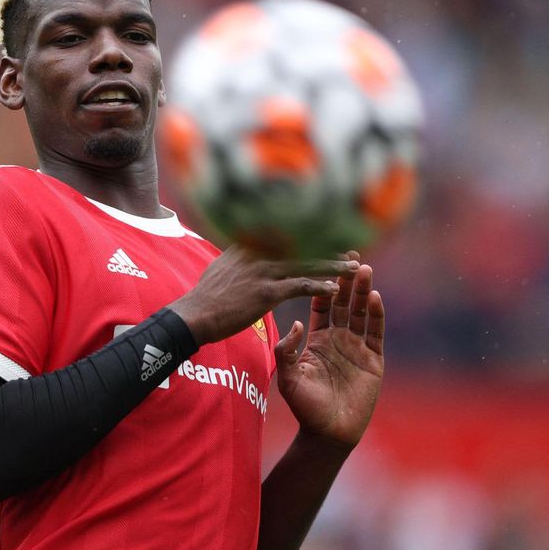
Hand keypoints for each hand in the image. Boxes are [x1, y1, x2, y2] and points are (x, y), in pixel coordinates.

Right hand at [168, 245, 359, 345]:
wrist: (195, 314)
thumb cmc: (207, 296)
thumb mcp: (222, 266)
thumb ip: (239, 255)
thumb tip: (244, 249)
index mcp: (249, 245)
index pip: (287, 235)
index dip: (312, 235)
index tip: (331, 235)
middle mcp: (258, 253)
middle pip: (302, 246)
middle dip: (329, 248)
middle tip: (351, 250)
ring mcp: (263, 271)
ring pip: (307, 264)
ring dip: (333, 266)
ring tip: (353, 268)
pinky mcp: (266, 293)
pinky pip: (300, 287)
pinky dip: (319, 287)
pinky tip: (334, 289)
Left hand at [274, 252, 383, 449]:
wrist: (329, 433)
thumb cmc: (305, 408)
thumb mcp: (288, 378)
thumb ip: (286, 351)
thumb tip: (295, 323)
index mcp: (317, 339)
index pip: (321, 305)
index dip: (322, 283)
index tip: (321, 262)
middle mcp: (339, 339)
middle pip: (344, 303)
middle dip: (345, 280)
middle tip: (348, 254)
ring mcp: (357, 348)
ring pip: (361, 313)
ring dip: (363, 291)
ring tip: (364, 270)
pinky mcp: (374, 359)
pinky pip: (375, 332)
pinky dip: (376, 315)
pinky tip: (375, 298)